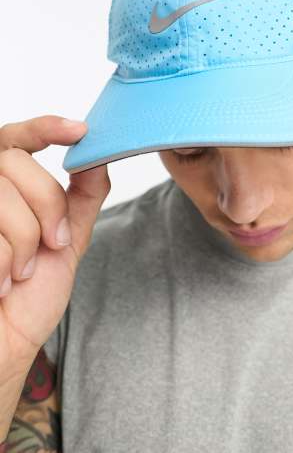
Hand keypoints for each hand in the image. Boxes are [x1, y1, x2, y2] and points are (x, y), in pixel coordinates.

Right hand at [0, 115, 109, 376]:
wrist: (2, 348)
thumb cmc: (28, 300)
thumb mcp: (67, 241)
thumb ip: (82, 197)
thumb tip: (100, 156)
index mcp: (3, 189)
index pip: (15, 139)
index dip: (45, 127)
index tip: (80, 131)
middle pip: (16, 164)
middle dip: (47, 207)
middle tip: (51, 244)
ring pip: (3, 197)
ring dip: (25, 243)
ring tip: (18, 272)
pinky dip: (4, 264)